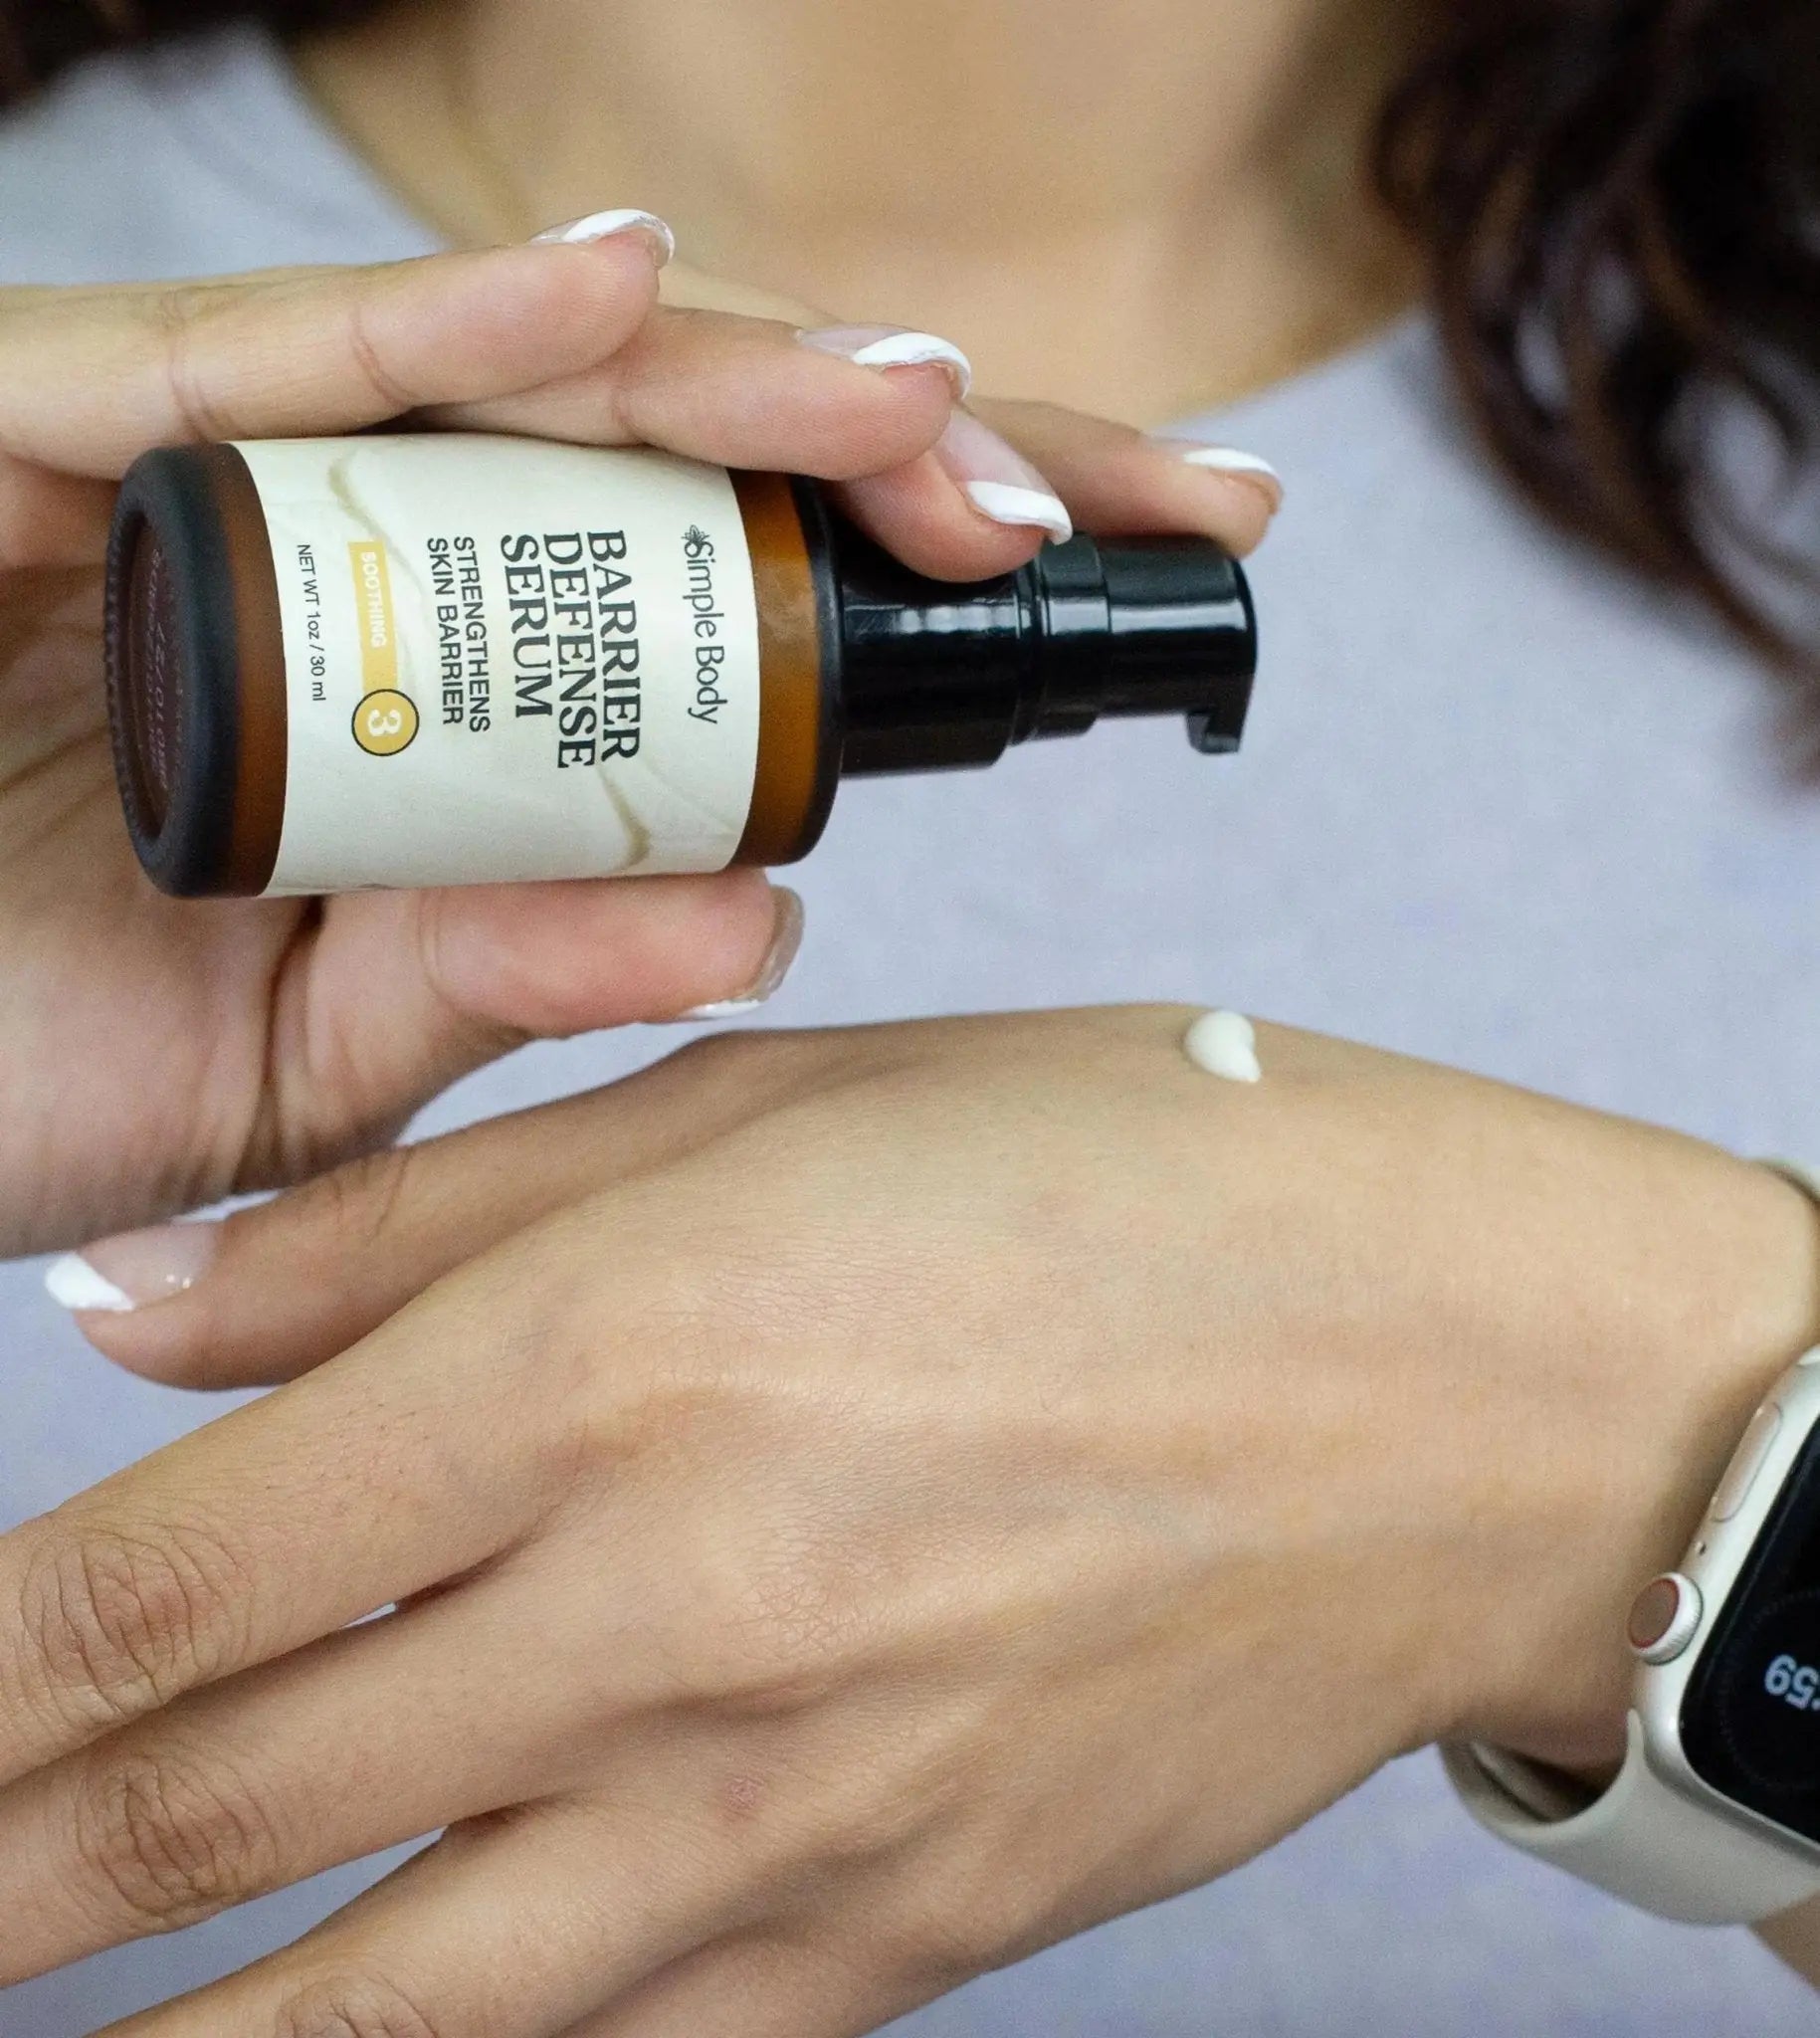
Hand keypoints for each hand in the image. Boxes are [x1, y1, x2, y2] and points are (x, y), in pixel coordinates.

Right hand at [0, 233, 1275, 1255]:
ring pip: (524, 388)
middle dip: (903, 461)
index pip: (738, 603)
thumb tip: (762, 916)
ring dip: (742, 383)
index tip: (1118, 580)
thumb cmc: (22, 1046)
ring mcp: (234, 480)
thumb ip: (515, 979)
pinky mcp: (69, 423)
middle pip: (683, 466)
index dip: (927, 576)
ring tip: (932, 410)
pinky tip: (625, 298)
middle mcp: (368, 562)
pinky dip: (450, 328)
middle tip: (1103, 496)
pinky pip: (275, 358)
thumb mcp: (318, 1056)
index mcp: (454, 706)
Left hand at [14, 1009, 1818, 2033]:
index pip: (174, 1575)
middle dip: (6, 1876)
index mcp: (618, 1358)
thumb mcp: (773, 1106)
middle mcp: (669, 1611)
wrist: (1452, 1388)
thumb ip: (427, 1218)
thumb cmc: (1134, 1183)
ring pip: (374, 2008)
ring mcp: (788, 1808)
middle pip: (219, 1813)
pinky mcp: (904, 1933)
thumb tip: (154, 1310)